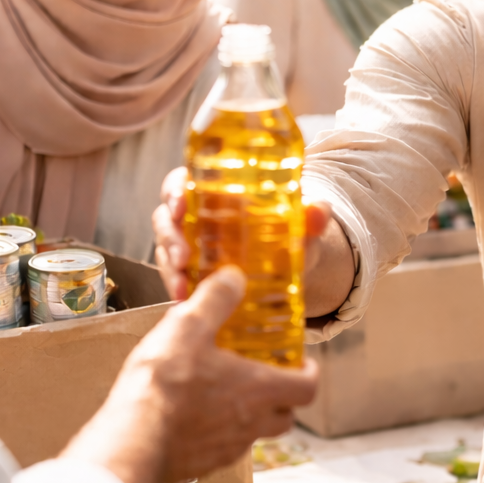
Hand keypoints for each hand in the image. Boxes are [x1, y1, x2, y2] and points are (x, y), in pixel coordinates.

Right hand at [61, 266, 318, 482]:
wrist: (131, 440)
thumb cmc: (164, 383)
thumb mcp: (190, 325)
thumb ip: (216, 298)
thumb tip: (234, 277)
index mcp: (259, 390)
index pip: (308, 388)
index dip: (310, 374)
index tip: (303, 364)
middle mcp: (250, 425)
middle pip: (285, 417)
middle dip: (282, 399)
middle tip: (265, 378)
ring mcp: (226, 450)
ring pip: (252, 435)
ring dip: (248, 417)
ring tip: (223, 394)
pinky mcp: (200, 466)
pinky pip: (219, 450)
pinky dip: (216, 434)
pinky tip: (191, 416)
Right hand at [152, 166, 355, 317]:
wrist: (292, 267)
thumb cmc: (289, 234)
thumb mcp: (300, 226)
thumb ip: (310, 216)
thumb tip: (319, 210)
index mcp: (216, 193)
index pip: (183, 181)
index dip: (175, 189)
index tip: (180, 202)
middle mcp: (197, 217)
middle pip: (167, 217)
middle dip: (169, 235)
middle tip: (182, 256)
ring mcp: (190, 245)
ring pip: (165, 249)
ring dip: (170, 267)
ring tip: (184, 286)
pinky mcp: (190, 273)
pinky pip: (174, 277)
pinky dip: (177, 287)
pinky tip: (186, 301)